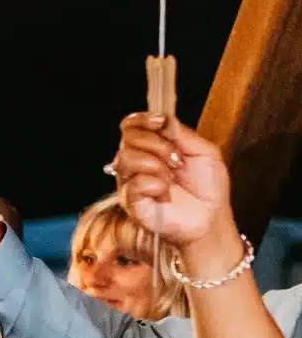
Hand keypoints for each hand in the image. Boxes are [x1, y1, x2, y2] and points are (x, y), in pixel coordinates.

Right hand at [111, 113, 235, 268]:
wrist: (210, 218)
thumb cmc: (207, 189)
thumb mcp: (205, 152)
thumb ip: (183, 133)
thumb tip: (163, 119)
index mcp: (153, 147)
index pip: (132, 125)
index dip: (142, 120)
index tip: (160, 122)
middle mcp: (138, 162)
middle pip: (128, 138)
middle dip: (156, 144)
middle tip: (176, 159)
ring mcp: (131, 182)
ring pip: (127, 158)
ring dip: (155, 164)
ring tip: (171, 177)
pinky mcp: (130, 202)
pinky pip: (133, 183)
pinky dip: (153, 184)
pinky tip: (164, 192)